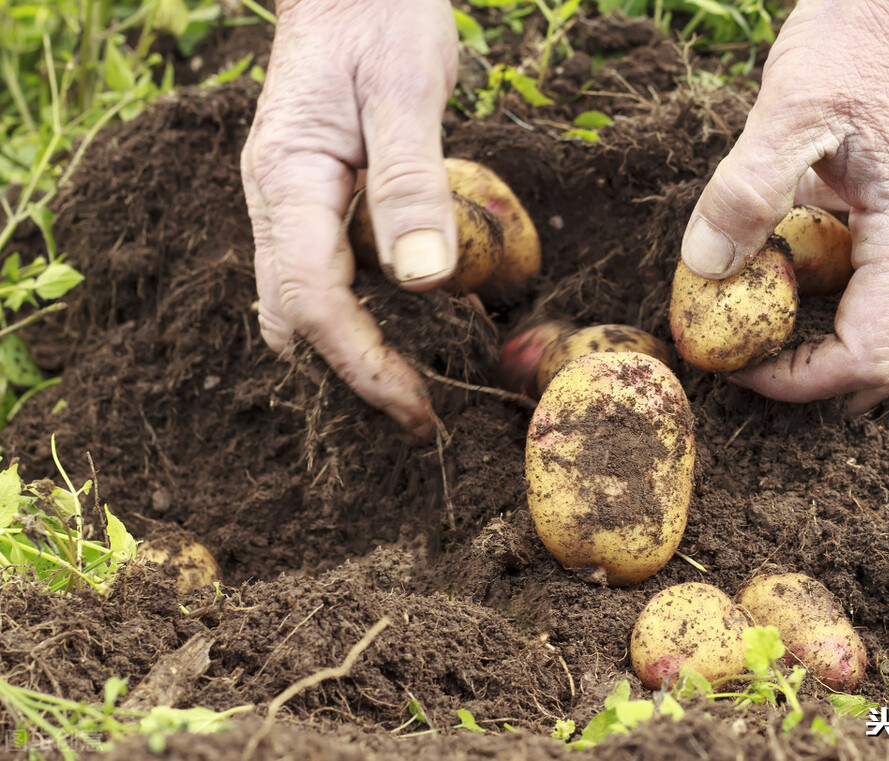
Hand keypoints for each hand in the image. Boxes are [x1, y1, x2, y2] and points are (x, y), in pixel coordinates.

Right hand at [241, 0, 459, 437]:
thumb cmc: (380, 18)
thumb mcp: (406, 90)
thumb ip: (411, 181)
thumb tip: (427, 277)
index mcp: (288, 179)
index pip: (310, 300)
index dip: (361, 363)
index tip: (416, 407)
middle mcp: (275, 200)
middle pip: (294, 316)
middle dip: (352, 375)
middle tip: (419, 416)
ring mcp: (288, 202)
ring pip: (300, 302)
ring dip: (350, 353)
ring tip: (415, 388)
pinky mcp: (312, 199)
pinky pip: (321, 274)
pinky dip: (356, 316)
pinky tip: (407, 326)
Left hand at [680, 0, 888, 413]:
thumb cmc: (859, 36)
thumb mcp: (788, 109)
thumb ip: (746, 193)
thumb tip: (705, 273)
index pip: (872, 352)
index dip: (801, 379)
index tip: (738, 362)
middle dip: (826, 381)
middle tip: (755, 367)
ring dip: (833, 343)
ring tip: (764, 325)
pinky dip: (839, 299)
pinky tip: (789, 269)